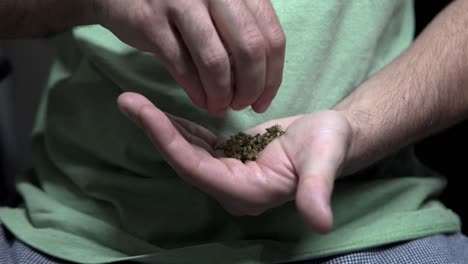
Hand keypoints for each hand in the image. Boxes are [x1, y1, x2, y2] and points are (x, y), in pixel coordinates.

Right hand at [98, 0, 285, 114]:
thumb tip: (264, 79)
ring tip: (220, 107)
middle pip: (249, 50)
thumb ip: (245, 31)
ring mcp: (180, 3)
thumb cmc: (183, 3)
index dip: (272, 76)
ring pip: (216, 62)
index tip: (264, 100)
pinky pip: (182, 68)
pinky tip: (201, 101)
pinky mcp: (151, 22)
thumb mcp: (221, 5)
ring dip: (222, 95)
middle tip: (242, 105)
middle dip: (250, 88)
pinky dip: (196, 92)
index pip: (271, 37)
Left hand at [117, 92, 351, 232]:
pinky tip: (159, 113)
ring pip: (186, 153)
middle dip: (155, 132)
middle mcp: (232, 189)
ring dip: (160, 128)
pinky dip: (178, 128)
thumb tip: (320, 223)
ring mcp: (228, 176)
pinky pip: (197, 146)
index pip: (199, 170)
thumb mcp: (325, 160)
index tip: (143, 113)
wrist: (330, 138)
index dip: (170, 143)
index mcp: (249, 192)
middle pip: (185, 162)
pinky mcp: (228, 160)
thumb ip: (317, 189)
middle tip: (126, 101)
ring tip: (133, 102)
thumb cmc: (330, 144)